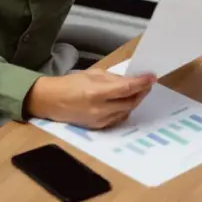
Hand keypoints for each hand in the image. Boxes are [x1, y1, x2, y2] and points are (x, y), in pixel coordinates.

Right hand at [24, 69, 155, 129]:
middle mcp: (99, 109)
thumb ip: (113, 78)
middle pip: (129, 102)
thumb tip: (131, 80)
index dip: (141, 83)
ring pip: (126, 112)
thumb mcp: (92, 74)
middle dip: (141, 92)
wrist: (50, 102)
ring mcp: (99, 121)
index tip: (152, 77)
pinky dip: (124, 109)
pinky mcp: (98, 127)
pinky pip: (118, 118)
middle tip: (147, 83)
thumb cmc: (69, 84)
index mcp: (96, 92)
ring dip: (134, 101)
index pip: (126, 88)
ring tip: (136, 91)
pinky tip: (124, 101)